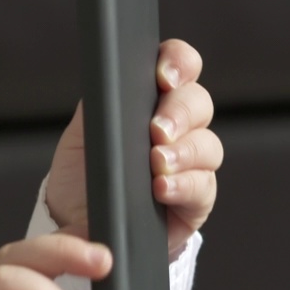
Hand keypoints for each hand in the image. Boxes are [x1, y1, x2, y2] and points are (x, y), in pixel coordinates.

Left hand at [46, 40, 222, 253]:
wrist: (81, 225)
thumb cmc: (83, 176)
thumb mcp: (81, 137)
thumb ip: (97, 108)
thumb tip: (108, 83)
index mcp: (152, 102)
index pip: (180, 67)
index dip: (179, 63)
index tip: (163, 76)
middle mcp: (179, 128)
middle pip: (198, 104)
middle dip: (179, 113)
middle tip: (156, 129)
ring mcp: (192, 163)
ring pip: (208, 145)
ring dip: (183, 152)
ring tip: (157, 162)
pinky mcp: (196, 200)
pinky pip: (203, 187)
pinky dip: (183, 185)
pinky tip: (162, 188)